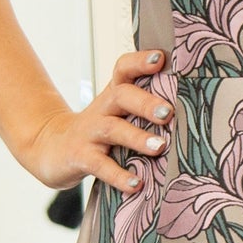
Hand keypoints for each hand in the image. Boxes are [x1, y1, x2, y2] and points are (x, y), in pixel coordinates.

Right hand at [20, 49, 169, 193]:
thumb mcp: (116, 114)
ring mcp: (88, 133)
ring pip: (112, 129)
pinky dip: (118, 175)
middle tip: (168, 114)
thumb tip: (192, 113)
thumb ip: (144, 109)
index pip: (124, 69)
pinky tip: (135, 184)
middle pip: (121, 96)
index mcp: (112, 96)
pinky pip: (99, 165)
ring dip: (136, 137)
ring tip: (159, 147)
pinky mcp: (79, 157)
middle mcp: (101, 109)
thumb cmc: (97, 132)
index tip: (160, 59)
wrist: (50, 148)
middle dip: (145, 103)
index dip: (140, 62)